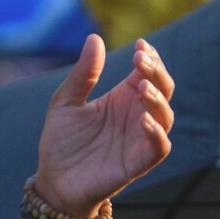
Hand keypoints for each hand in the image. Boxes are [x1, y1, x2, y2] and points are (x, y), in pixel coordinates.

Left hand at [34, 36, 173, 216]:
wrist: (54, 180)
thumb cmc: (62, 141)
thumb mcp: (65, 101)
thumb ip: (82, 74)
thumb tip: (95, 37)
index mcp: (122, 99)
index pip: (147, 74)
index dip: (150, 58)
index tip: (140, 45)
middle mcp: (136, 116)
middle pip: (162, 90)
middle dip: (157, 73)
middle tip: (141, 59)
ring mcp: (139, 139)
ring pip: (165, 116)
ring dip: (157, 100)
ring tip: (141, 86)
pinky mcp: (138, 162)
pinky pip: (158, 147)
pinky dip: (156, 133)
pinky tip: (143, 120)